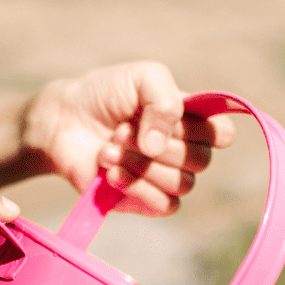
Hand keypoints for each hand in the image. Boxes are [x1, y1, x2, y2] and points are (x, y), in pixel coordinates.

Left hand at [21, 62, 234, 215]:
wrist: (62, 120)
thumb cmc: (105, 95)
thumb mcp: (142, 78)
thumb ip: (165, 100)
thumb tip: (158, 146)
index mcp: (189, 121)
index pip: (222, 135)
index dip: (204, 130)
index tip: (174, 115)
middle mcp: (181, 151)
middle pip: (200, 160)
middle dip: (160, 144)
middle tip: (120, 130)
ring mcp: (162, 178)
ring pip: (182, 184)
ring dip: (142, 164)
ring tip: (107, 149)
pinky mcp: (141, 201)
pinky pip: (164, 206)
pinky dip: (137, 188)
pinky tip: (110, 174)